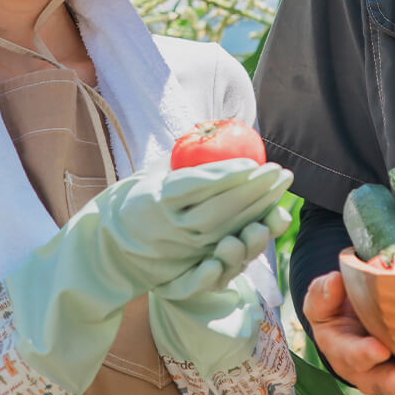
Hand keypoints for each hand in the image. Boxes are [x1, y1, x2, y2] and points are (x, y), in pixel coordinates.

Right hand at [96, 159, 292, 290]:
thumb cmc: (140, 197)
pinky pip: (225, 250)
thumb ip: (182, 155)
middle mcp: (171, 227)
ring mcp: (183, 249)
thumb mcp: (153, 172)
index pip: (199, 185)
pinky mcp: (191, 265)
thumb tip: (217, 129)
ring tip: (280, 187)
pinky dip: (248, 236)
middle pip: (221, 210)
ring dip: (260, 209)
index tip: (255, 161)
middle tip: (281, 172)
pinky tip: (268, 218)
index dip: (229, 173)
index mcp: (158, 200)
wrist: (113, 244)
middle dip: (255, 190)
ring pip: (228, 230)